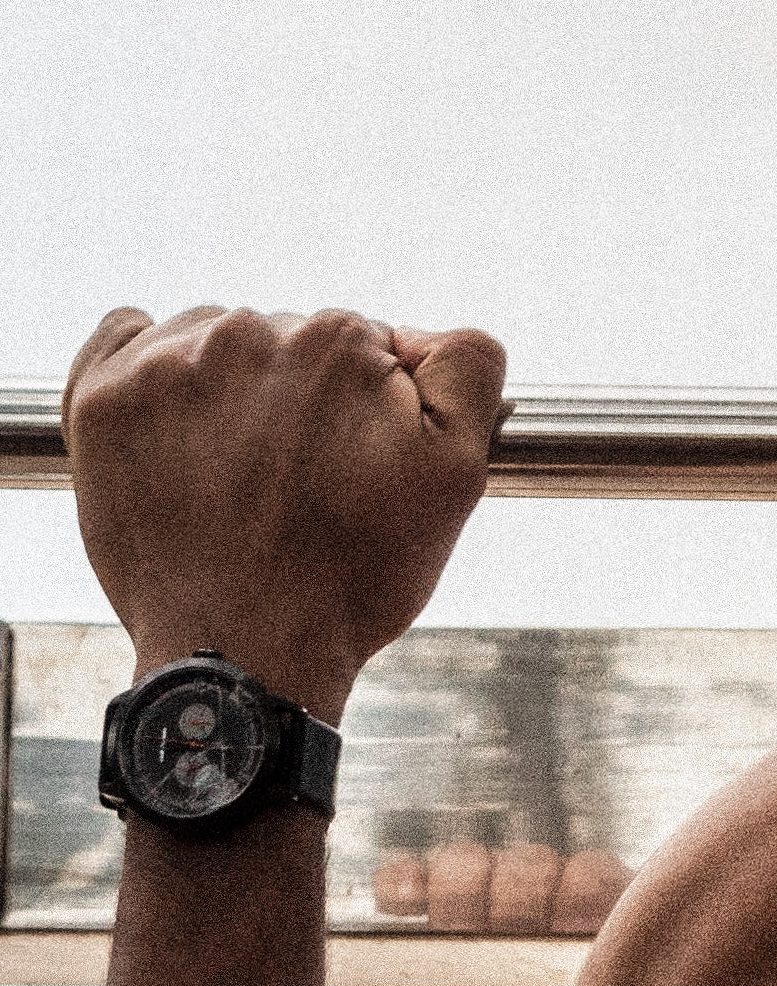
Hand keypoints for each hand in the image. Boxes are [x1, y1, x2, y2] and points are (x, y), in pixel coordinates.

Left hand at [64, 307, 507, 720]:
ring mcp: (163, 368)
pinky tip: (176, 420)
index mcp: (338, 342)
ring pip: (215, 338)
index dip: (373, 405)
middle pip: (288, 338)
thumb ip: (467, 369)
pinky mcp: (100, 401)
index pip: (366, 344)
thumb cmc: (353, 575)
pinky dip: (151, 364)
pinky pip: (125, 336)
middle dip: (302, 395)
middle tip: (304, 479)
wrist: (243, 653)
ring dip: (233, 385)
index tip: (361, 461)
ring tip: (242, 468)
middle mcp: (244, 335)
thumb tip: (427, 332)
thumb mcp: (458, 474)